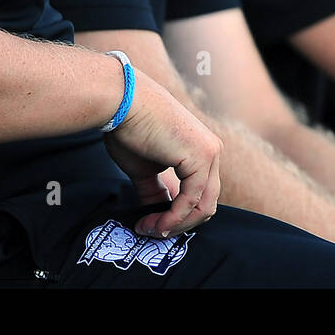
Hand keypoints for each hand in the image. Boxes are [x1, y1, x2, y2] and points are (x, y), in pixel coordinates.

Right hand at [104, 69, 222, 238]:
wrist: (122, 102)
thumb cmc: (130, 127)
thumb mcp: (145, 168)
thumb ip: (156, 190)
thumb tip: (158, 215)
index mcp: (201, 151)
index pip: (200, 195)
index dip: (176, 217)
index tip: (148, 226)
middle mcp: (212, 151)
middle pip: (206, 204)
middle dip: (179, 225)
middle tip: (150, 232)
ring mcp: (210, 152)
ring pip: (203, 206)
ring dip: (175, 225)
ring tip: (148, 229)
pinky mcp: (202, 156)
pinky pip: (192, 199)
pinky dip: (173, 217)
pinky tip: (154, 223)